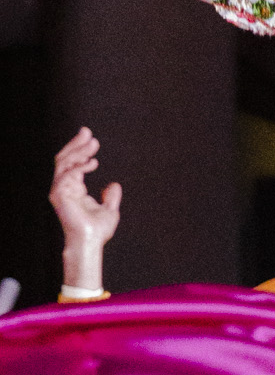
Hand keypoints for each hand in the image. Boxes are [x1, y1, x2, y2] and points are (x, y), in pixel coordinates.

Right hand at [49, 128, 119, 288]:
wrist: (90, 242)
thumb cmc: (97, 230)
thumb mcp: (110, 210)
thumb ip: (111, 197)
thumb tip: (114, 184)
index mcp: (73, 188)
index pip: (73, 163)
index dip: (81, 149)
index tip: (92, 139)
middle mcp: (63, 186)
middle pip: (65, 158)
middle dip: (76, 144)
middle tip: (87, 132)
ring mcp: (59, 190)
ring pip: (64, 162)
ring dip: (78, 151)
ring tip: (93, 144)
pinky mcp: (59, 195)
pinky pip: (66, 174)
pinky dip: (79, 166)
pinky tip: (92, 163)